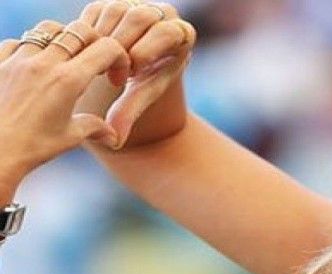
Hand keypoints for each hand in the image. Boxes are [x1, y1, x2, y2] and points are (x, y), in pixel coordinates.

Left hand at [0, 19, 128, 189]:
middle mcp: (44, 64)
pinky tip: (32, 67)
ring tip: (64, 60)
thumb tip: (112, 135)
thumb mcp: (70, 137)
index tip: (114, 75)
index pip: (106, 49)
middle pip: (80, 31)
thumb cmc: (32, 147)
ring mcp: (18, 60)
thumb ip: (95, 128)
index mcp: (69, 81)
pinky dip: (28, 48)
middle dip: (94, 43)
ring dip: (62, 39)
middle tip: (94, 62)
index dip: (119, 57)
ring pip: (48, 29)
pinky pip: (16, 42)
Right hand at [77, 1, 195, 148]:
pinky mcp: (113, 3)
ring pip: (117, 9)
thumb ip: (132, 112)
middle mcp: (163, 13)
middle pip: (141, 16)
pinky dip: (91, 32)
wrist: (139, 70)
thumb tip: (116, 141)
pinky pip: (97, 9)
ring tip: (104, 65)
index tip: (133, 74)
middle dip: (123, 44)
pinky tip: (92, 54)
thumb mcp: (143, 96)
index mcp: (181, 33)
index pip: (167, 31)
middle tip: (114, 70)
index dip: (147, 52)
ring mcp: (138, 4)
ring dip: (105, 39)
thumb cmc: (148, 84)